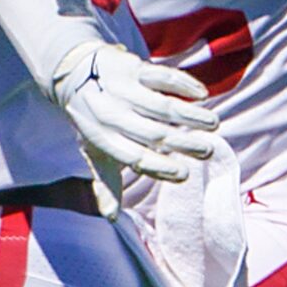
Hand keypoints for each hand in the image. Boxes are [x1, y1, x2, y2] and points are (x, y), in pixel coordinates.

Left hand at [50, 43, 218, 182]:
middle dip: (183, 143)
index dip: (159, 168)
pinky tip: (202, 96)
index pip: (134, 157)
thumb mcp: (95, 152)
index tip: (184, 175)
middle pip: (152, 134)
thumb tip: (111, 217)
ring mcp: (122, 90)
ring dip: (191, 115)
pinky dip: (184, 85)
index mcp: (103, 139)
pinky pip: (161, 76)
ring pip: (161, 106)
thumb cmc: (92, 121)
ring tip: (213, 125)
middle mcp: (111, 115)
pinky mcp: (133, 68)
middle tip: (207, 152)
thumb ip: (105, 184)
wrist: (73, 73)